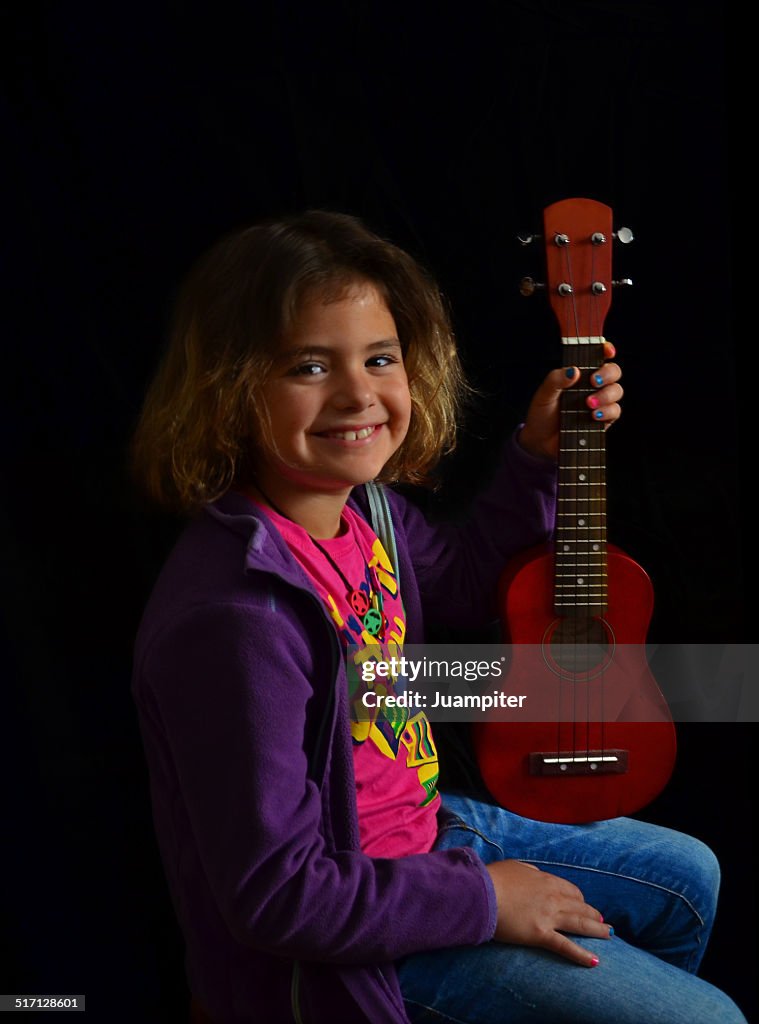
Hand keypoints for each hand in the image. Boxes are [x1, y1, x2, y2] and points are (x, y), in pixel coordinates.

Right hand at [485, 859, 611, 965]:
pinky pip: (566, 946)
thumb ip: (529, 872)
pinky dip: (582, 955)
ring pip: (580, 924)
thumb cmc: (494, 878)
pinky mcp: (541, 935)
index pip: (571, 890)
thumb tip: (536, 875)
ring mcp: (549, 917)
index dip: (580, 900)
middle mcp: (553, 898)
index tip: (584, 905)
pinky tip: (595, 961)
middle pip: (580, 907)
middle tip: (603, 922)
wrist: (483, 892)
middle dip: (593, 915)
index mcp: (546, 880)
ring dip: (597, 930)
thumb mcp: (515, 867)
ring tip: (609, 935)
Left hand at [518, 340, 622, 460]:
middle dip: (608, 373)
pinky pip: (615, 411)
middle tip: (594, 381)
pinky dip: (607, 411)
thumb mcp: (544, 394)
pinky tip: (594, 416)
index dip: (606, 349)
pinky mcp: (603, 420)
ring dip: (607, 395)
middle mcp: (591, 386)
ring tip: (588, 403)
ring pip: (617, 390)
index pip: (597, 356)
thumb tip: (574, 370)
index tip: (607, 350)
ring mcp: (599, 402)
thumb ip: (556, 379)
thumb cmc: (541, 414)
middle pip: (613, 371)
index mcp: (578, 374)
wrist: (540, 442)